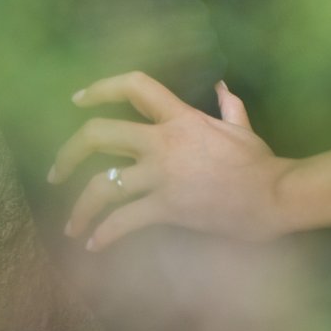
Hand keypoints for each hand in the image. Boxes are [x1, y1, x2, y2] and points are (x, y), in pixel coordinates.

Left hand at [48, 72, 290, 250]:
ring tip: (72, 224)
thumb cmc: (260, 162)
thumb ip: (229, 105)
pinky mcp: (166, 208)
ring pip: (103, 186)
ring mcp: (162, 176)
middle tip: (57, 170)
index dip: (101, 88)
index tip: (77, 99)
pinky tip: (96, 245)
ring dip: (80, 207)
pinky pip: (123, 221)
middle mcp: (164, 143)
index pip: (135, 88)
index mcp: (182, 118)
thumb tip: (221, 86)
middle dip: (68, 153)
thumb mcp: (243, 128)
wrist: (274, 196)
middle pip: (99, 136)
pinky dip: (104, 235)